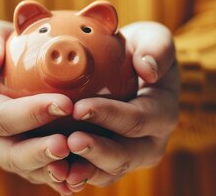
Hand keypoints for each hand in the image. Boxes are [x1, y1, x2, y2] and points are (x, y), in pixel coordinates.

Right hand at [0, 20, 76, 194]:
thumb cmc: (1, 50)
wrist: (7, 76)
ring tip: (78, 167)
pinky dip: (63, 180)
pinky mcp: (27, 165)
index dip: (29, 114)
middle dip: (40, 151)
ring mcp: (6, 156)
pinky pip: (44, 176)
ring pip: (29, 171)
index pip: (0, 117)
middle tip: (68, 143)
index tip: (63, 104)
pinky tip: (82, 178)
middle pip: (11, 154)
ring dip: (53, 171)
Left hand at [62, 21, 178, 191]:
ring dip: (83, 170)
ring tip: (59, 165)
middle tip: (69, 141)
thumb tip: (148, 70)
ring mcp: (127, 158)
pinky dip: (73, 177)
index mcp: (162, 114)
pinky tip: (54, 172)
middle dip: (97, 151)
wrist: (125, 72)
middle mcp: (149, 143)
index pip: (139, 119)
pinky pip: (90, 176)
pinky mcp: (106, 166)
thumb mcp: (152, 39)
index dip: (110, 116)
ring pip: (107, 173)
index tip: (80, 108)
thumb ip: (157, 47)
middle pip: (125, 156)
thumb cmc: (137, 52)